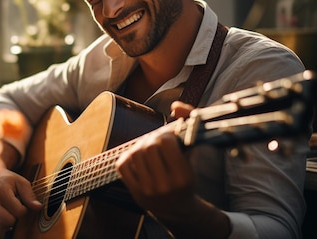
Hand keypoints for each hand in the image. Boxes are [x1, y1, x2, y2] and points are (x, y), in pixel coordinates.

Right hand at [0, 167, 42, 232]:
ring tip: (5, 207)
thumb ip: (29, 195)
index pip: (19, 211)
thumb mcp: (20, 182)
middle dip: (14, 214)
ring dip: (6, 218)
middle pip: (10, 221)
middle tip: (12, 204)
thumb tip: (38, 207)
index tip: (20, 200)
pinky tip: (0, 213)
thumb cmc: (5, 179)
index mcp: (0, 191)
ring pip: (2, 225)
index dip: (24, 208)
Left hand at [115, 100, 230, 237]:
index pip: (166, 143)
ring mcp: (148, 191)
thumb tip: (176, 106)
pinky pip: (122, 165)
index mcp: (183, 177)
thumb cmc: (187, 175)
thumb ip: (189, 124)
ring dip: (140, 146)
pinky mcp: (134, 193)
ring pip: (134, 154)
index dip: (166, 134)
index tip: (169, 137)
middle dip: (152, 139)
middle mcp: (165, 186)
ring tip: (149, 148)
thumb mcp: (193, 153)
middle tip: (157, 141)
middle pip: (148, 147)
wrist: (178, 209)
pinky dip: (128, 156)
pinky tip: (138, 158)